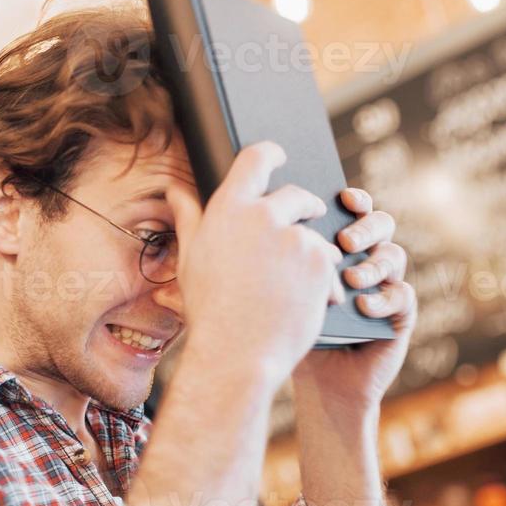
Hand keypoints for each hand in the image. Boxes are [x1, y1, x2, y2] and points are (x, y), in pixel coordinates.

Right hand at [168, 141, 343, 392]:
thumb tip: (175, 190)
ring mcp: (295, 238)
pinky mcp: (321, 263)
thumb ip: (189, 218)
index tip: (280, 154)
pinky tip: (310, 300)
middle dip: (304, 206)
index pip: (255, 159)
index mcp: (228, 209)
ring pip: (314, 234)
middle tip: (306, 218)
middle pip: (295, 195)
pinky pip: (330, 263)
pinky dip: (326, 279)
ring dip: (311, 252)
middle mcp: (263, 216)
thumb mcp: (191, 259)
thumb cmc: (208, 309)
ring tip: (294, 284)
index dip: (270, 152)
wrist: (236, 353)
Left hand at [292, 187, 415, 410]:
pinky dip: (383, 299)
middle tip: (345, 241)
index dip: (355, 199)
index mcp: (342, 249)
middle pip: (381, 225)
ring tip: (351, 277)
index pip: (355, 212)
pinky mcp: (400, 316)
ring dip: (372, 263)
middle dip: (366, 227)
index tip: (343, 196)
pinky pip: (402, 295)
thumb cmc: (297, 331)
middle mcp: (368, 261)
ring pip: (394, 256)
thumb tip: (281, 220)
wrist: (319, 385)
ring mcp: (387, 286)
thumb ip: (289, 257)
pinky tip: (363, 308)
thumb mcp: (286, 288)